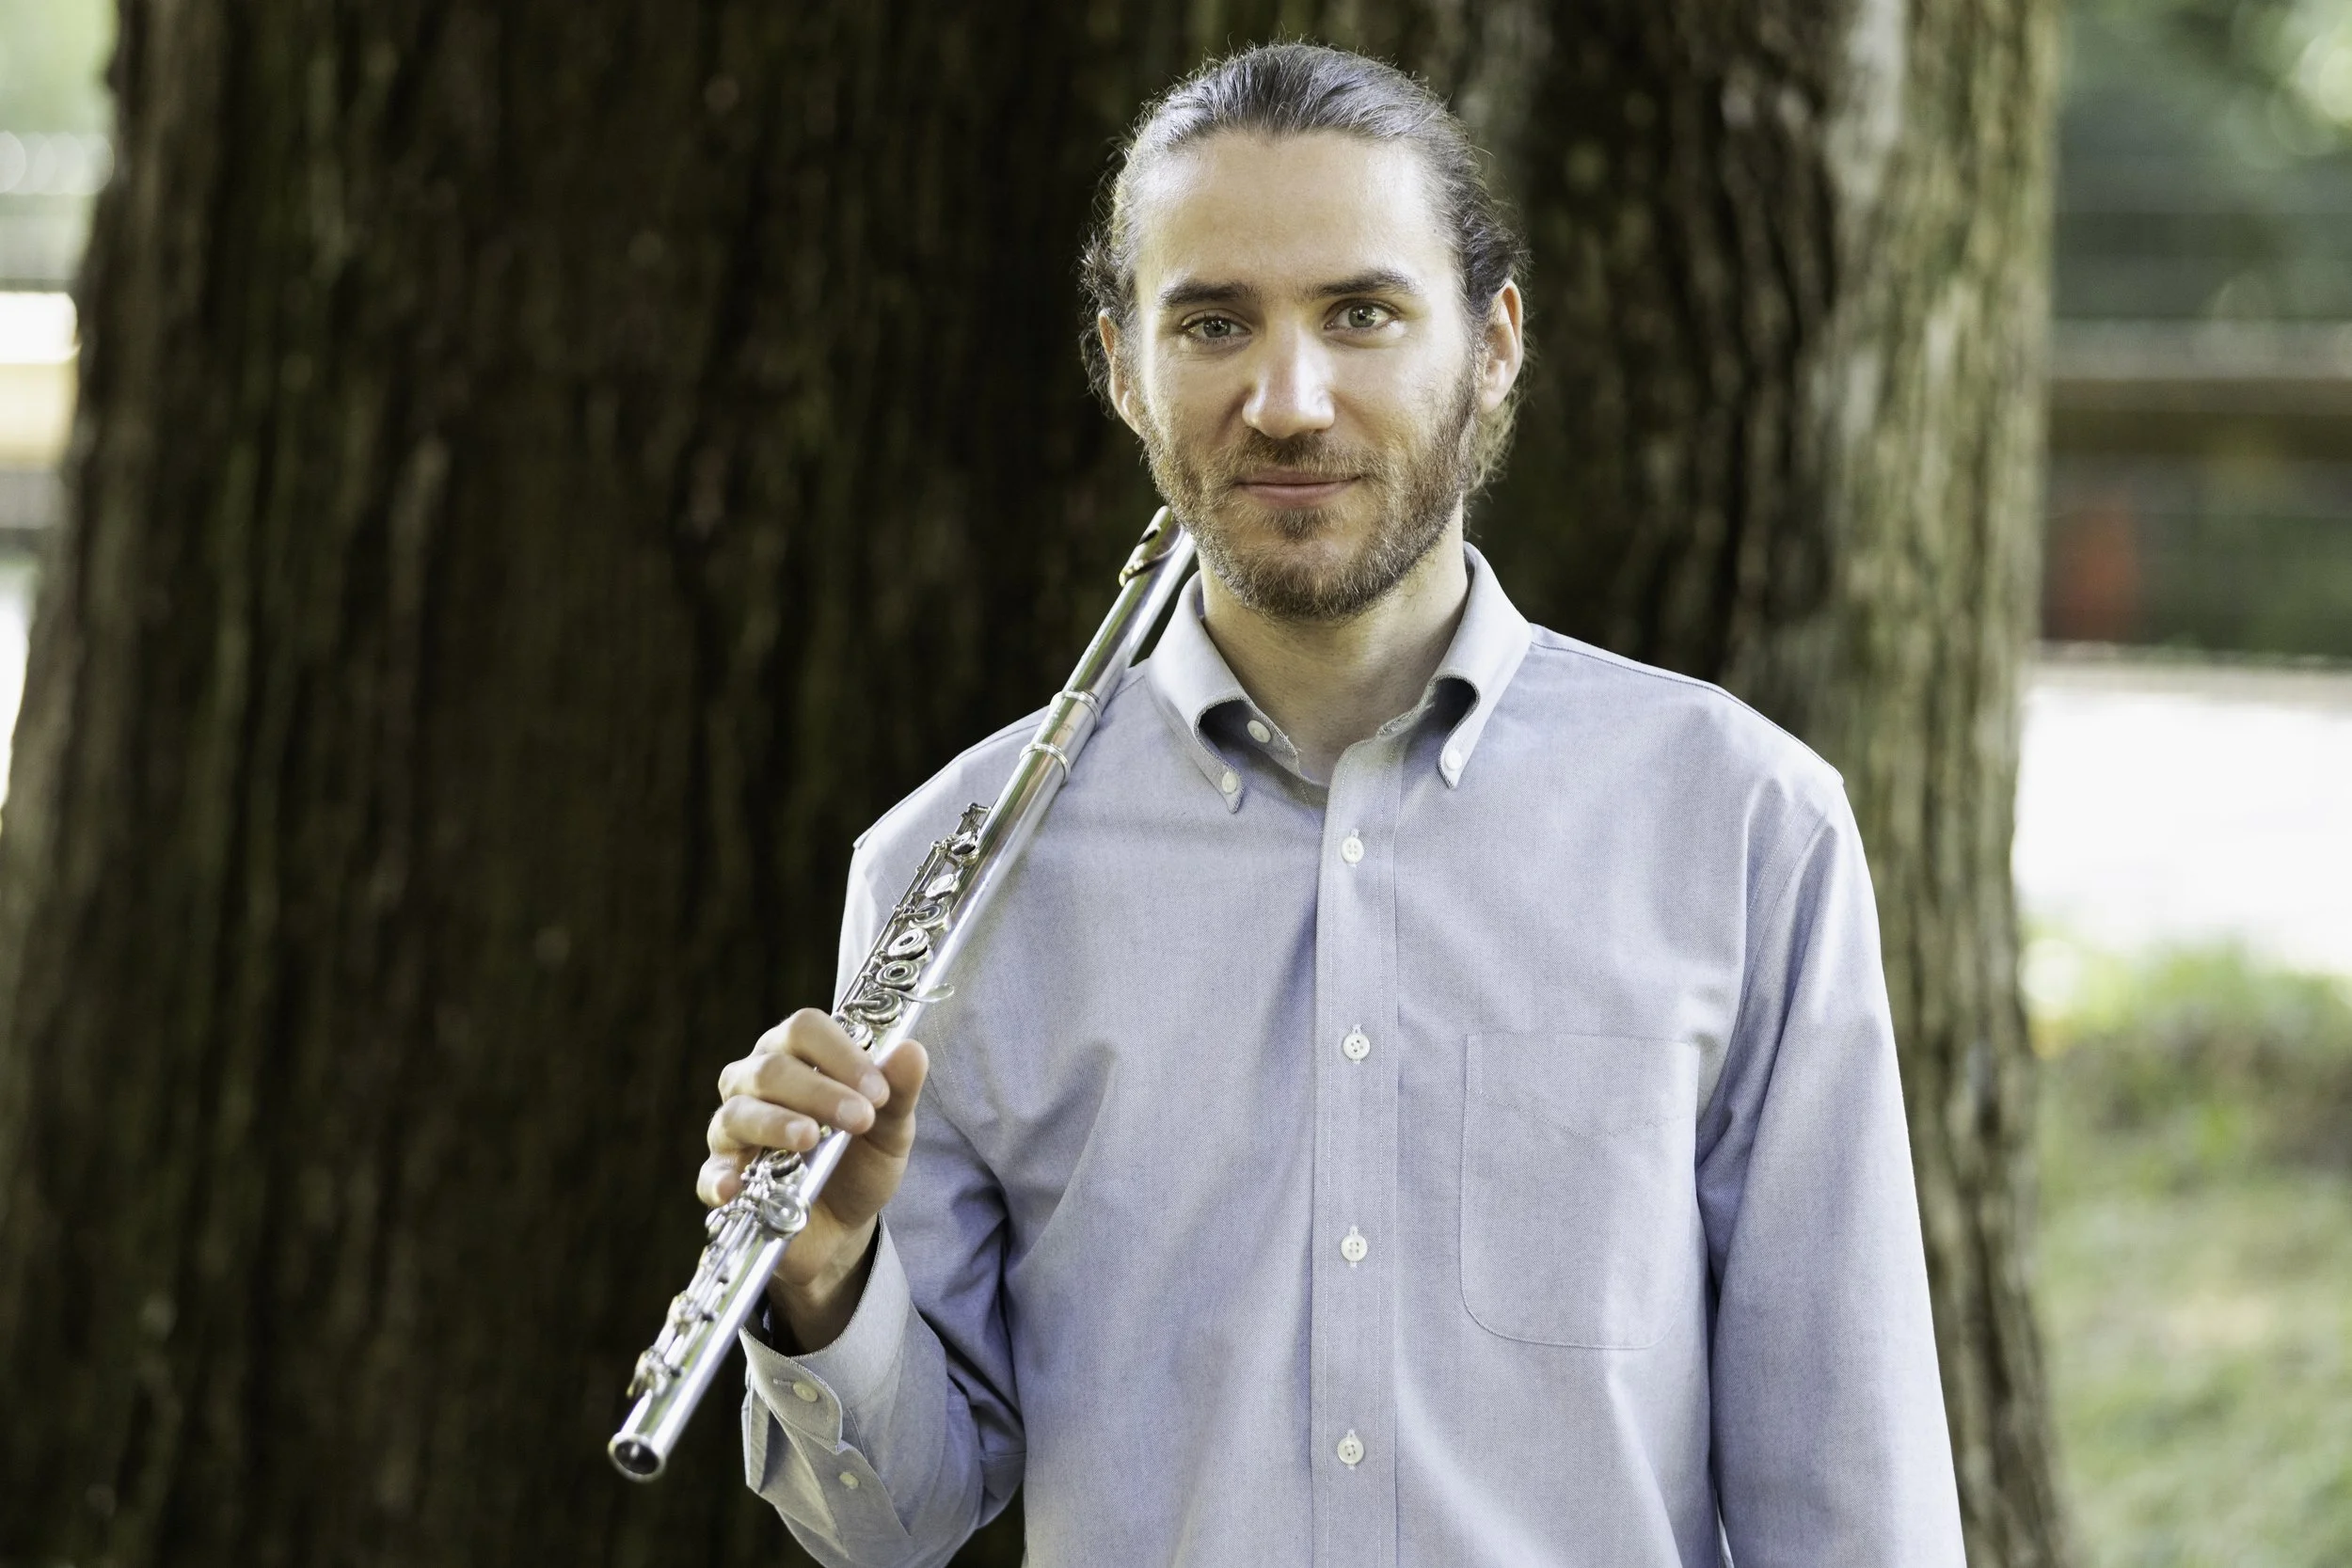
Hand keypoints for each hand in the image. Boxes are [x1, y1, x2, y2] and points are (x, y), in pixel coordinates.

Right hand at [700, 1008, 929, 1347]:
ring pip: (738, 1113)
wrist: (844, 1224)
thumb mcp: (890, 1127)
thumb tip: (913, 1051)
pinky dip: (720, 1178)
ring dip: (775, 1124)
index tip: (877, 1090)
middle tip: (859, 1119)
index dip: (840, 1053)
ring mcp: (733, 1128)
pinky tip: (734, 1188)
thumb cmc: (860, 1157)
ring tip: (809, 1140)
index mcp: (797, 1054)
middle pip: (771, 1069)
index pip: (805, 1029)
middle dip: (818, 1092)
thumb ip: (899, 1090)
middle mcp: (755, 1082)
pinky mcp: (723, 1176)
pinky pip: (710, 1173)